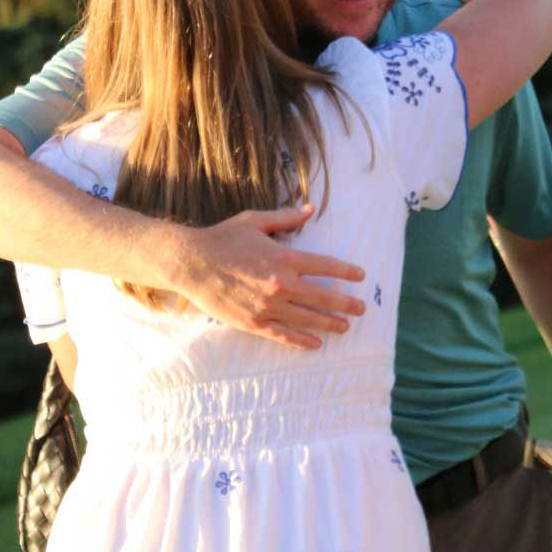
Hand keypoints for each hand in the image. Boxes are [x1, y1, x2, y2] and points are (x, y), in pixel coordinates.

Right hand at [167, 204, 366, 349]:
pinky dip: (301, 340)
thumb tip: (311, 208)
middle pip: (323, 297)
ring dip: (329, 324)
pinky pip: (283, 334)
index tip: (361, 276)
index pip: (327, 266)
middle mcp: (281, 284)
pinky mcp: (253, 322)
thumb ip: (286, 217)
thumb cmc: (223, 238)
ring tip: (346, 327)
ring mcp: (268, 306)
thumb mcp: (256, 220)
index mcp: (285, 258)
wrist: (190, 263)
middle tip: (362, 309)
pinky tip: (316, 344)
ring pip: (307, 318)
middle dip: (346, 304)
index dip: (347, 272)